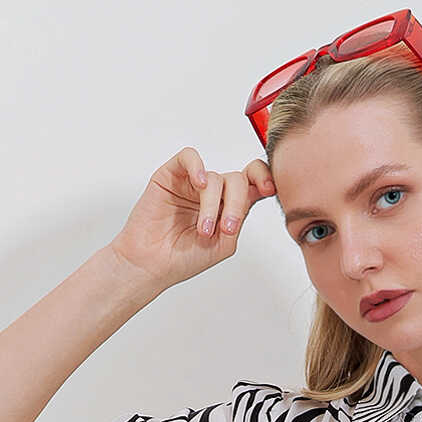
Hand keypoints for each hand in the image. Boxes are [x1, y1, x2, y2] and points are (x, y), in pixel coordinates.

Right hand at [110, 147, 277, 290]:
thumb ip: (241, 217)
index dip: (264, 178)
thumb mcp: (224, 243)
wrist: (152, 264)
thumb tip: (256, 191)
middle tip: (226, 228)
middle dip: (236, 204)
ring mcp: (192, 182)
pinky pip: (189, 157)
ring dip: (211, 205)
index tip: (269, 188)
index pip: (252, 182)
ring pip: (214, 177)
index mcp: (227, 207)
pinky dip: (197, 168)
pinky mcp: (172, 174)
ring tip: (203, 230)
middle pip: (237, 180)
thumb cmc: (183, 258)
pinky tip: (198, 185)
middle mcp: (213, 192)